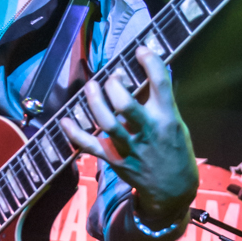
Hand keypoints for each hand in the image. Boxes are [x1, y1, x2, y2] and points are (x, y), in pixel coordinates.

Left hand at [60, 45, 198, 225]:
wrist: (173, 190)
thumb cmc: (175, 150)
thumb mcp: (177, 124)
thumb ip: (161, 102)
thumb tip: (147, 73)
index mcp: (168, 119)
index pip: (160, 84)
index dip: (150, 62)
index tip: (140, 50)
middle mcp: (149, 132)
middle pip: (126, 104)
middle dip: (114, 86)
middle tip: (111, 78)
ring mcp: (131, 148)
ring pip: (108, 123)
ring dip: (95, 102)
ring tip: (90, 87)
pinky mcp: (116, 160)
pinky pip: (91, 146)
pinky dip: (75, 134)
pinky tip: (64, 121)